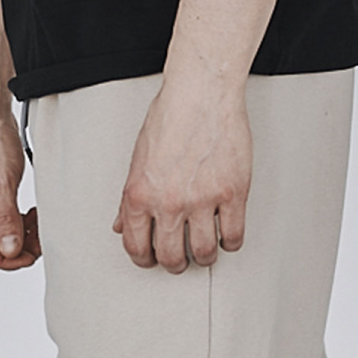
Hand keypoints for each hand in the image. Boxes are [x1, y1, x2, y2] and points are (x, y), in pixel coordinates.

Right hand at [0, 116, 40, 269]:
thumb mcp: (2, 183)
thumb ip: (6, 218)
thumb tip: (9, 250)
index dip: (6, 260)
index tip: (30, 256)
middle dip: (17, 246)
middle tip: (41, 239)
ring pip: (0, 233)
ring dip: (21, 234)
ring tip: (39, 223)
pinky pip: (5, 218)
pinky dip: (21, 221)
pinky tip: (33, 213)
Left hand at [114, 78, 249, 272]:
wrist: (201, 94)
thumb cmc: (171, 117)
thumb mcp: (138, 159)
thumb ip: (130, 197)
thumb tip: (124, 223)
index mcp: (139, 194)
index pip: (136, 246)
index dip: (144, 260)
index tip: (152, 260)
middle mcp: (168, 201)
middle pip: (171, 256)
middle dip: (175, 264)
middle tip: (180, 261)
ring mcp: (202, 200)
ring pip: (204, 252)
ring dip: (204, 257)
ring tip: (206, 251)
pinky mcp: (232, 193)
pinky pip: (233, 234)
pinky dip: (231, 242)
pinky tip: (228, 236)